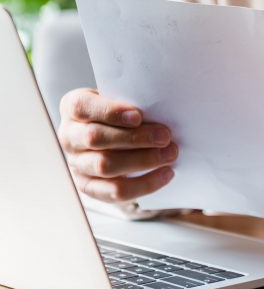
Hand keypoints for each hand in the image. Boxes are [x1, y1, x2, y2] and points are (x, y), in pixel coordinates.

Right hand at [58, 88, 177, 202]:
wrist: (114, 134)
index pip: (82, 107)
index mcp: (73, 106)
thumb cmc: (122, 111)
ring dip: (142, 161)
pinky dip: (145, 184)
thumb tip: (162, 110)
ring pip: (105, 166)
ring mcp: (77, 163)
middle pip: (95, 138)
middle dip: (134, 138)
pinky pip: (115, 191)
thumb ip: (134, 100)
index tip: (138, 116)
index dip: (110, 112)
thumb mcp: (122, 97)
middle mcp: (69, 135)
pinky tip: (166, 173)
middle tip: (165, 137)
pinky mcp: (89, 186)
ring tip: (170, 154)